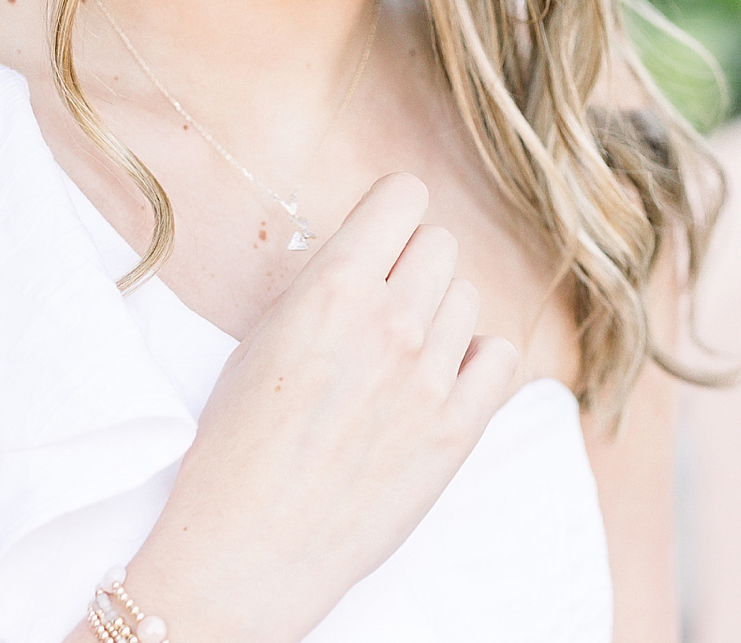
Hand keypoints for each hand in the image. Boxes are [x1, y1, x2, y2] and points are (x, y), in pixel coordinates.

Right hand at [116, 173, 520, 642]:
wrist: (251, 546)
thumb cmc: (239, 442)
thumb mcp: (265, 335)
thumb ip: (328, 283)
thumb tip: (372, 250)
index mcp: (334, 287)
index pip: (404, 195)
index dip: (391, 215)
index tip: (381, 238)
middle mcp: (392, 321)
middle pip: (440, 244)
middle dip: (412, 267)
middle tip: (382, 307)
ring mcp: (431, 376)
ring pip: (467, 297)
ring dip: (440, 316)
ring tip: (399, 359)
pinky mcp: (458, 427)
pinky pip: (500, 355)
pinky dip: (476, 362)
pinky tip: (441, 382)